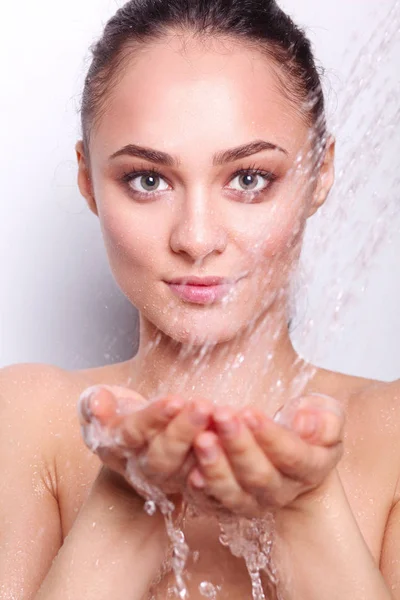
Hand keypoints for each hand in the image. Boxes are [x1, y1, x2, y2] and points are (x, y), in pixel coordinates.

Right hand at [78, 385, 212, 498]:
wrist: (136, 441)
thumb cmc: (119, 416)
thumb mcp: (99, 406)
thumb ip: (94, 403)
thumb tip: (96, 403)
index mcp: (118, 447)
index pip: (134, 433)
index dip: (154, 418)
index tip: (175, 400)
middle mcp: (144, 466)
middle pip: (164, 455)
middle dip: (184, 430)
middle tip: (203, 406)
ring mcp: (171, 476)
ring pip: (189, 466)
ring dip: (208, 442)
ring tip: (222, 415)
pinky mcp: (194, 481)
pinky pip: (210, 477)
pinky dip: (225, 458)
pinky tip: (239, 433)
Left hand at [187, 394, 344, 517]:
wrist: (292, 458)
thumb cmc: (306, 428)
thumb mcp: (327, 415)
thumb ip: (326, 420)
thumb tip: (305, 425)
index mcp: (310, 467)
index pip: (292, 456)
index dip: (271, 436)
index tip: (250, 411)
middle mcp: (281, 491)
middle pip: (258, 475)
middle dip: (238, 445)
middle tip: (222, 415)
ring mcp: (252, 502)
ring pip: (233, 493)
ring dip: (215, 466)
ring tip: (201, 438)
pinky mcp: (225, 506)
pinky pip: (211, 503)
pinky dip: (200, 489)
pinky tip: (190, 471)